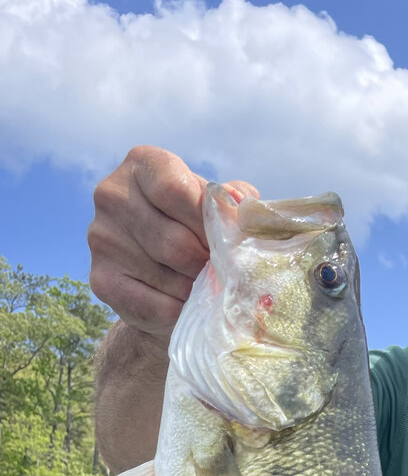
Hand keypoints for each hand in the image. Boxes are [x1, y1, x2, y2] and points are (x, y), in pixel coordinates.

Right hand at [88, 145, 258, 343]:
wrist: (165, 282)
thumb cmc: (198, 234)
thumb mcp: (218, 209)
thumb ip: (233, 203)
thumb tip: (237, 206)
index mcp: (142, 164)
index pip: (176, 191)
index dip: (209, 223)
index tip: (225, 241)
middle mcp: (111, 194)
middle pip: (175, 240)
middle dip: (207, 264)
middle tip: (221, 273)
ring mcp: (101, 238)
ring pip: (168, 277)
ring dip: (197, 290)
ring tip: (204, 286)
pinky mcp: (101, 280)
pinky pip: (156, 306)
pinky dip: (181, 312)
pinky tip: (187, 304)